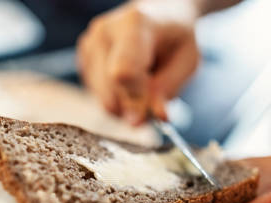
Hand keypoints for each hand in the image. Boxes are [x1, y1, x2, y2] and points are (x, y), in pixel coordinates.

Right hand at [77, 1, 200, 123]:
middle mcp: (104, 32)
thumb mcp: (187, 61)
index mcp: (134, 25)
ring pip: (101, 98)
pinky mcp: (83, 57)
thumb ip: (169, 88)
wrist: (158, 15)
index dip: (133, 101)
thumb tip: (157, 117)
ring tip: (143, 89)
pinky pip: (96, 95)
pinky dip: (115, 98)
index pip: (123, 72)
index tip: (144, 119)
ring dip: (125, 105)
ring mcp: (89, 43)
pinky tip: (129, 83)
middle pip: (109, 91)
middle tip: (152, 107)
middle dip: (132, 108)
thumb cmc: (176, 37)